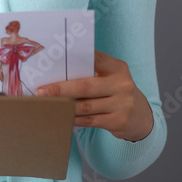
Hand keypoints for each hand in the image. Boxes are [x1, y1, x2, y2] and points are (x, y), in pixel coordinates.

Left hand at [35, 50, 153, 141]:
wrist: (141, 116)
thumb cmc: (116, 91)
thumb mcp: (111, 76)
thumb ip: (92, 71)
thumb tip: (56, 71)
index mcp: (117, 68)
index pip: (94, 58)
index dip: (74, 58)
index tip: (53, 61)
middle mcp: (122, 85)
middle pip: (85, 86)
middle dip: (60, 89)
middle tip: (41, 91)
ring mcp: (122, 104)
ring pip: (86, 106)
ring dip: (64, 106)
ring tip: (47, 104)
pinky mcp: (119, 122)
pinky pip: (90, 121)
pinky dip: (74, 118)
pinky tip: (62, 116)